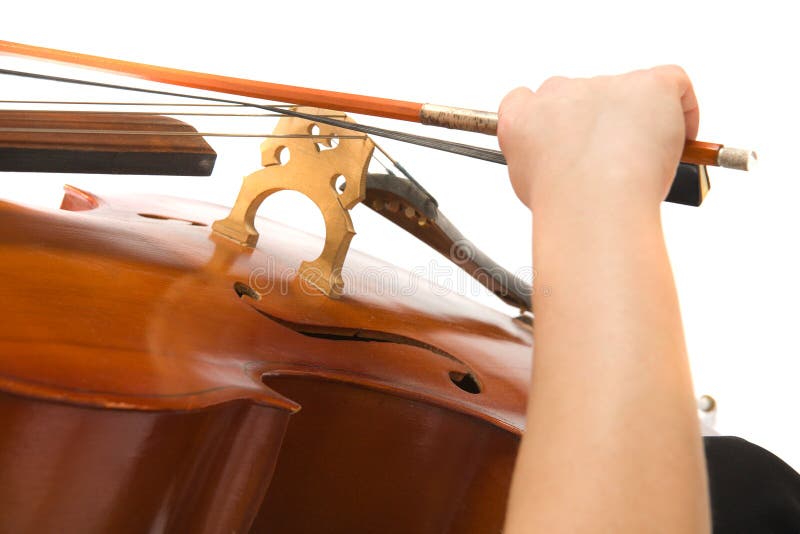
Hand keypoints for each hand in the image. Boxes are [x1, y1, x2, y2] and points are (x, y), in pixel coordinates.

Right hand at [497, 66, 698, 212]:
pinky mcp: (650, 84)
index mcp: (523, 115)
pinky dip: (681, 109)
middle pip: (580, 97)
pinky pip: (672, 83)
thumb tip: (562, 163)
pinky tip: (680, 141)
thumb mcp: (529, 185)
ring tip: (641, 163)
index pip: (527, 100)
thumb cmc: (563, 205)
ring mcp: (604, 85)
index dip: (550, 120)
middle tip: (609, 162)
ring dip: (637, 120)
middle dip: (596, 123)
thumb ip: (539, 160)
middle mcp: (559, 92)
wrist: (593, 205)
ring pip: (627, 94)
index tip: (566, 141)